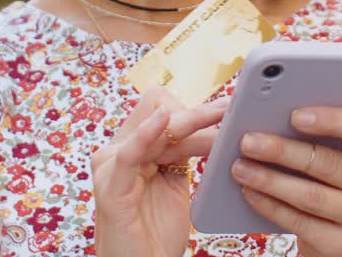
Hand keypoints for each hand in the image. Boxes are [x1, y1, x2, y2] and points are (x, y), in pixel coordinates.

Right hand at [90, 88, 228, 256]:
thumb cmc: (156, 232)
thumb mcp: (176, 181)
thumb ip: (184, 151)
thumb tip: (215, 123)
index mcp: (130, 147)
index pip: (160, 109)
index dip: (192, 109)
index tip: (227, 111)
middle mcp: (117, 150)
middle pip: (158, 111)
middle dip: (198, 114)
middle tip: (231, 112)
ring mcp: (110, 166)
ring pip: (154, 128)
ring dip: (192, 123)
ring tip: (222, 123)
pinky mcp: (112, 187)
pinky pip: (129, 153)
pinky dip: (147, 133)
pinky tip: (164, 119)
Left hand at [232, 106, 341, 256]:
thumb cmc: (332, 177)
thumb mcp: (337, 151)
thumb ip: (319, 130)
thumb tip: (270, 110)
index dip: (333, 119)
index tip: (294, 115)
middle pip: (329, 163)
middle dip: (282, 151)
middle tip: (247, 142)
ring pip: (312, 196)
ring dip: (270, 180)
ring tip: (240, 168)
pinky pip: (302, 223)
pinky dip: (272, 206)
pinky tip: (251, 193)